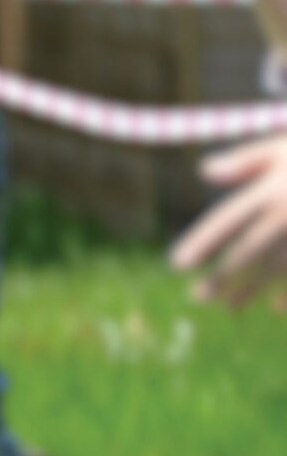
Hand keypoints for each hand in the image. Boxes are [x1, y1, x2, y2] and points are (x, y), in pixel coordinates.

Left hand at [174, 135, 286, 305]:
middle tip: (199, 297)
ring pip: (276, 267)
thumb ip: (246, 160)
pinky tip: (278, 308)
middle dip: (223, 276)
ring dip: (252, 289)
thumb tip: (204, 170)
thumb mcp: (283, 147)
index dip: (202, 242)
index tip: (178, 264)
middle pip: (249, 250)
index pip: (229, 220)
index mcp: (273, 189)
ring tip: (231, 307)